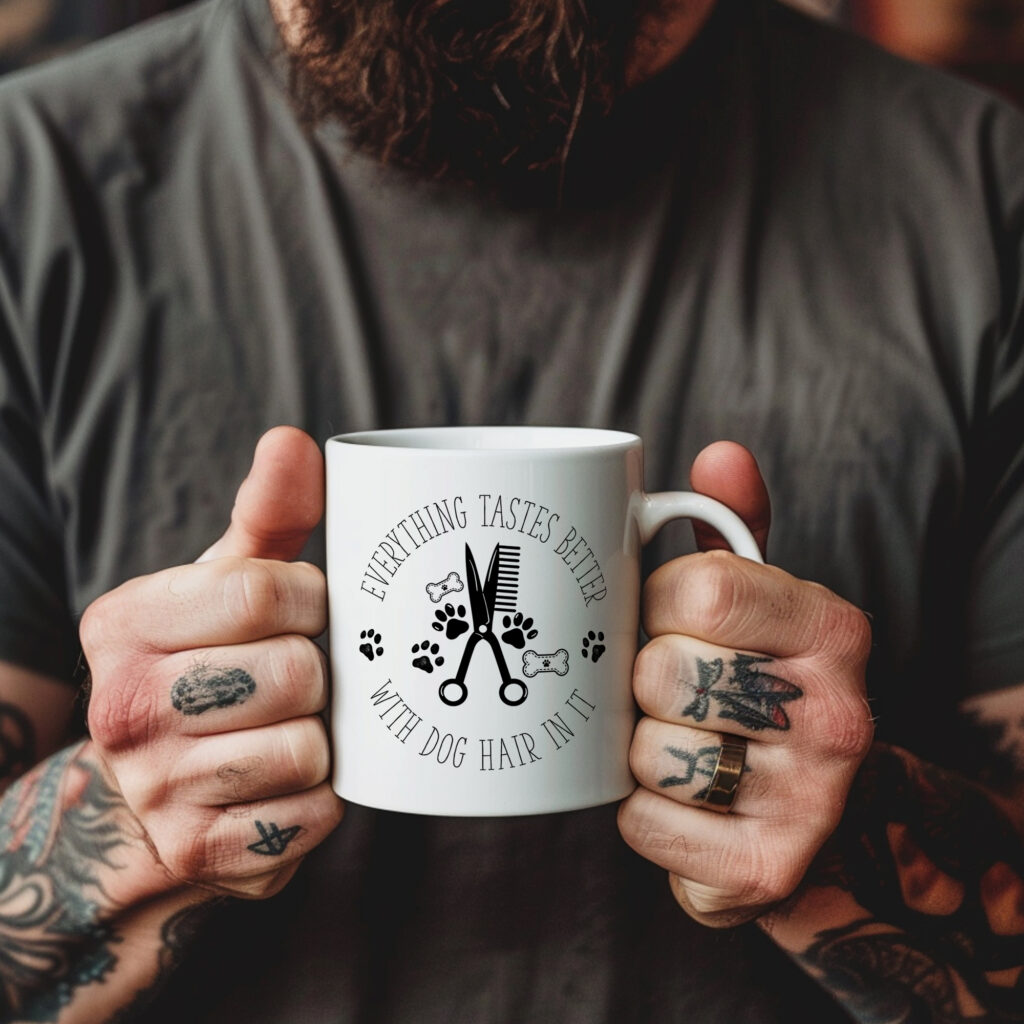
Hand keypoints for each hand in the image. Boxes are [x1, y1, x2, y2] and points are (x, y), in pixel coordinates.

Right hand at [82, 427, 343, 899]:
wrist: (155, 798)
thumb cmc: (211, 664)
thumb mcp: (224, 586)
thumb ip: (264, 516)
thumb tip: (292, 441)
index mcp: (123, 624)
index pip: (260, 592)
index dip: (310, 600)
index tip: (304, 611)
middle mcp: (124, 708)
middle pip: (292, 671)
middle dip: (317, 672)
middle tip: (299, 677)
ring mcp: (158, 791)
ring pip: (306, 747)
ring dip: (322, 737)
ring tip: (292, 726)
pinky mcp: (204, 854)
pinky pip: (313, 814)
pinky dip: (321, 797)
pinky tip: (288, 781)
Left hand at [618, 442, 873, 926]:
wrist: (807, 811)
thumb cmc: (758, 682)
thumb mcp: (758, 598)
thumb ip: (734, 526)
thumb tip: (721, 454)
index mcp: (834, 629)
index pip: (698, 590)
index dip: (652, 601)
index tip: (661, 616)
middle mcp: (837, 715)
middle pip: (665, 673)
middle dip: (642, 678)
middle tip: (667, 686)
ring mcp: (808, 801)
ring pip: (647, 751)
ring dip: (635, 744)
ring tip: (672, 736)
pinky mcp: (766, 868)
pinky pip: (640, 821)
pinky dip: (636, 807)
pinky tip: (673, 795)